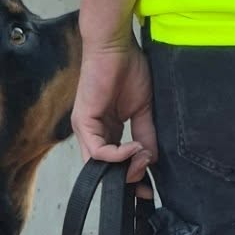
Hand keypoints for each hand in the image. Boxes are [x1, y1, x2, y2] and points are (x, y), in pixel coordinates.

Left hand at [71, 39, 157, 186]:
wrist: (116, 45)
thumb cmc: (129, 69)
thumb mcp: (143, 109)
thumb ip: (146, 134)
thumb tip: (151, 159)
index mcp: (107, 129)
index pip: (115, 163)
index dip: (131, 177)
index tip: (149, 189)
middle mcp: (94, 131)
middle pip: (104, 169)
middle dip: (125, 181)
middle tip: (145, 186)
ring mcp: (86, 128)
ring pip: (99, 164)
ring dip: (123, 168)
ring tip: (142, 160)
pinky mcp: (83, 121)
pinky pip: (97, 150)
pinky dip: (116, 155)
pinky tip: (133, 149)